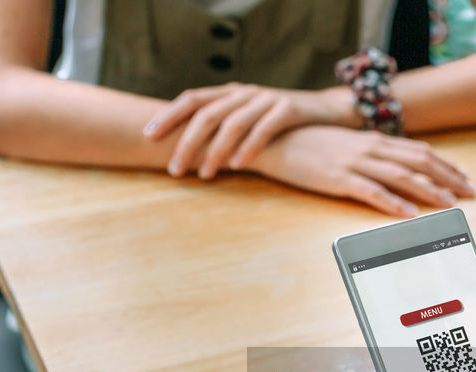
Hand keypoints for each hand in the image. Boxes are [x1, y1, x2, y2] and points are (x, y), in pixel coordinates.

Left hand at [145, 83, 355, 176]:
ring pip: (233, 123)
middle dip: (187, 142)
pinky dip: (249, 147)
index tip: (147, 136)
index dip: (168, 116)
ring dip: (216, 151)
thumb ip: (224, 127)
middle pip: (207, 114)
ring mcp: (266, 99)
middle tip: (175, 170)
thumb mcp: (249, 119)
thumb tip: (189, 150)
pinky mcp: (288, 109)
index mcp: (230, 93)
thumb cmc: (282, 124)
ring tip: (206, 175)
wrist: (328, 112)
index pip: (191, 99)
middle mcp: (244, 92)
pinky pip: (264, 128)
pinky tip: (238, 165)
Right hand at [243, 125, 474, 216]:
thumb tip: (394, 166)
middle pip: (419, 162)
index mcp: (374, 140)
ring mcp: (355, 163)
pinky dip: (392, 202)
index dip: (446, 166)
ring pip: (401, 176)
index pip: (420, 151)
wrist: (274, 140)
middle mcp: (370, 148)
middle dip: (448, 178)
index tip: (464, 179)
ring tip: (449, 204)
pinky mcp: (339, 179)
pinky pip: (371, 191)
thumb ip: (371, 154)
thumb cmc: (310, 145)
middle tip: (470, 193)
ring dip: (428, 191)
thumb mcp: (346, 146)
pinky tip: (409, 213)